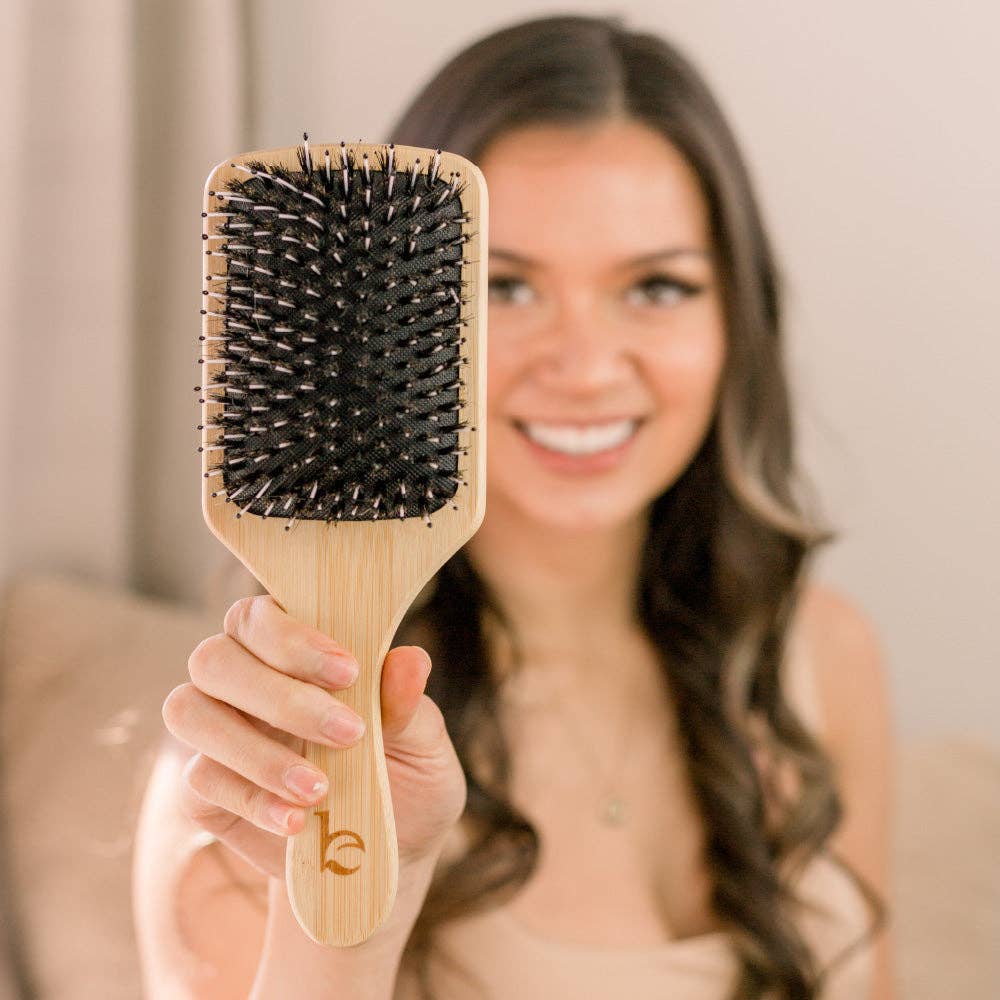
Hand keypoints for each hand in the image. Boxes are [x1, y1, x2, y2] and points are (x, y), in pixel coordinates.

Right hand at [162, 594, 466, 883]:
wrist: (389, 853)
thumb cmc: (406, 776)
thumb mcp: (422, 745)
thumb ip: (406, 705)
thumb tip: (411, 662)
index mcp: (293, 649)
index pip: (260, 616)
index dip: (293, 638)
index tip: (349, 672)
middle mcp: (243, 681)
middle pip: (214, 658)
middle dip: (279, 695)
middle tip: (348, 733)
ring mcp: (218, 734)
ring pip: (189, 712)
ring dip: (256, 750)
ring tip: (320, 787)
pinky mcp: (204, 792)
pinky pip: (201, 780)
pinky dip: (252, 798)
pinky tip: (298, 820)